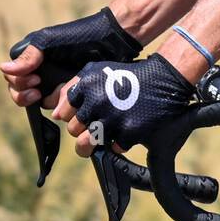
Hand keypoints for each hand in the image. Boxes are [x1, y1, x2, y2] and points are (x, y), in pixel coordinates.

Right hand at [0, 8, 141, 109]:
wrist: (113, 41)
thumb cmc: (81, 36)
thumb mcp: (51, 42)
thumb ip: (29, 55)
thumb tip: (4, 68)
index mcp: (32, 57)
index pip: (12, 77)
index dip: (18, 83)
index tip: (34, 80)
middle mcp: (41, 70)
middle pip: (22, 93)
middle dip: (27, 95)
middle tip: (39, 91)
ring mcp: (55, 81)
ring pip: (42, 101)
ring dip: (48, 100)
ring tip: (59, 91)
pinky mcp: (70, 90)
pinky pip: (60, 104)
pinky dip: (62, 103)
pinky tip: (70, 96)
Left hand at [54, 53, 194, 156]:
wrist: (164, 79)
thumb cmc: (127, 76)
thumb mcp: (97, 72)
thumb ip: (72, 89)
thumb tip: (56, 114)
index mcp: (86, 86)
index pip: (64, 113)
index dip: (74, 114)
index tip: (86, 111)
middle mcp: (96, 101)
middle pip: (73, 130)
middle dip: (84, 128)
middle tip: (99, 121)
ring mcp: (112, 118)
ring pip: (86, 144)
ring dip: (93, 142)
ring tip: (104, 135)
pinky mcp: (129, 132)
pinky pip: (113, 148)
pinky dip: (119, 143)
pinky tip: (127, 130)